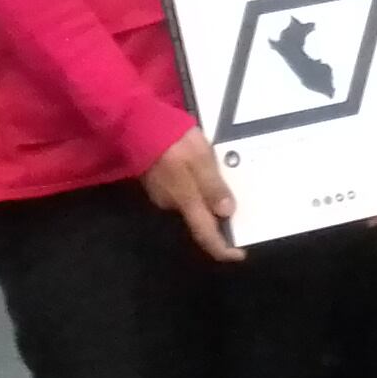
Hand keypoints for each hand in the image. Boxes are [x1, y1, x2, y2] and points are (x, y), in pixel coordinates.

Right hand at [142, 131, 245, 263]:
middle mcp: (172, 204)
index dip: (222, 249)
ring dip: (208, 196)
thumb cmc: (172, 140)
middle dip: (219, 215)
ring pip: (192, 203)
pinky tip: (204, 169)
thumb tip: (226, 213)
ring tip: (224, 177)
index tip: (239, 255)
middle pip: (200, 219)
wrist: (136, 123)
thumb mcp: (201, 159)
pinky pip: (183, 192)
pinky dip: (196, 186)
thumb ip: (213, 187)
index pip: (205, 234)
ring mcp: (162, 194)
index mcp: (185, 200)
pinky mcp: (157, 183)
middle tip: (240, 197)